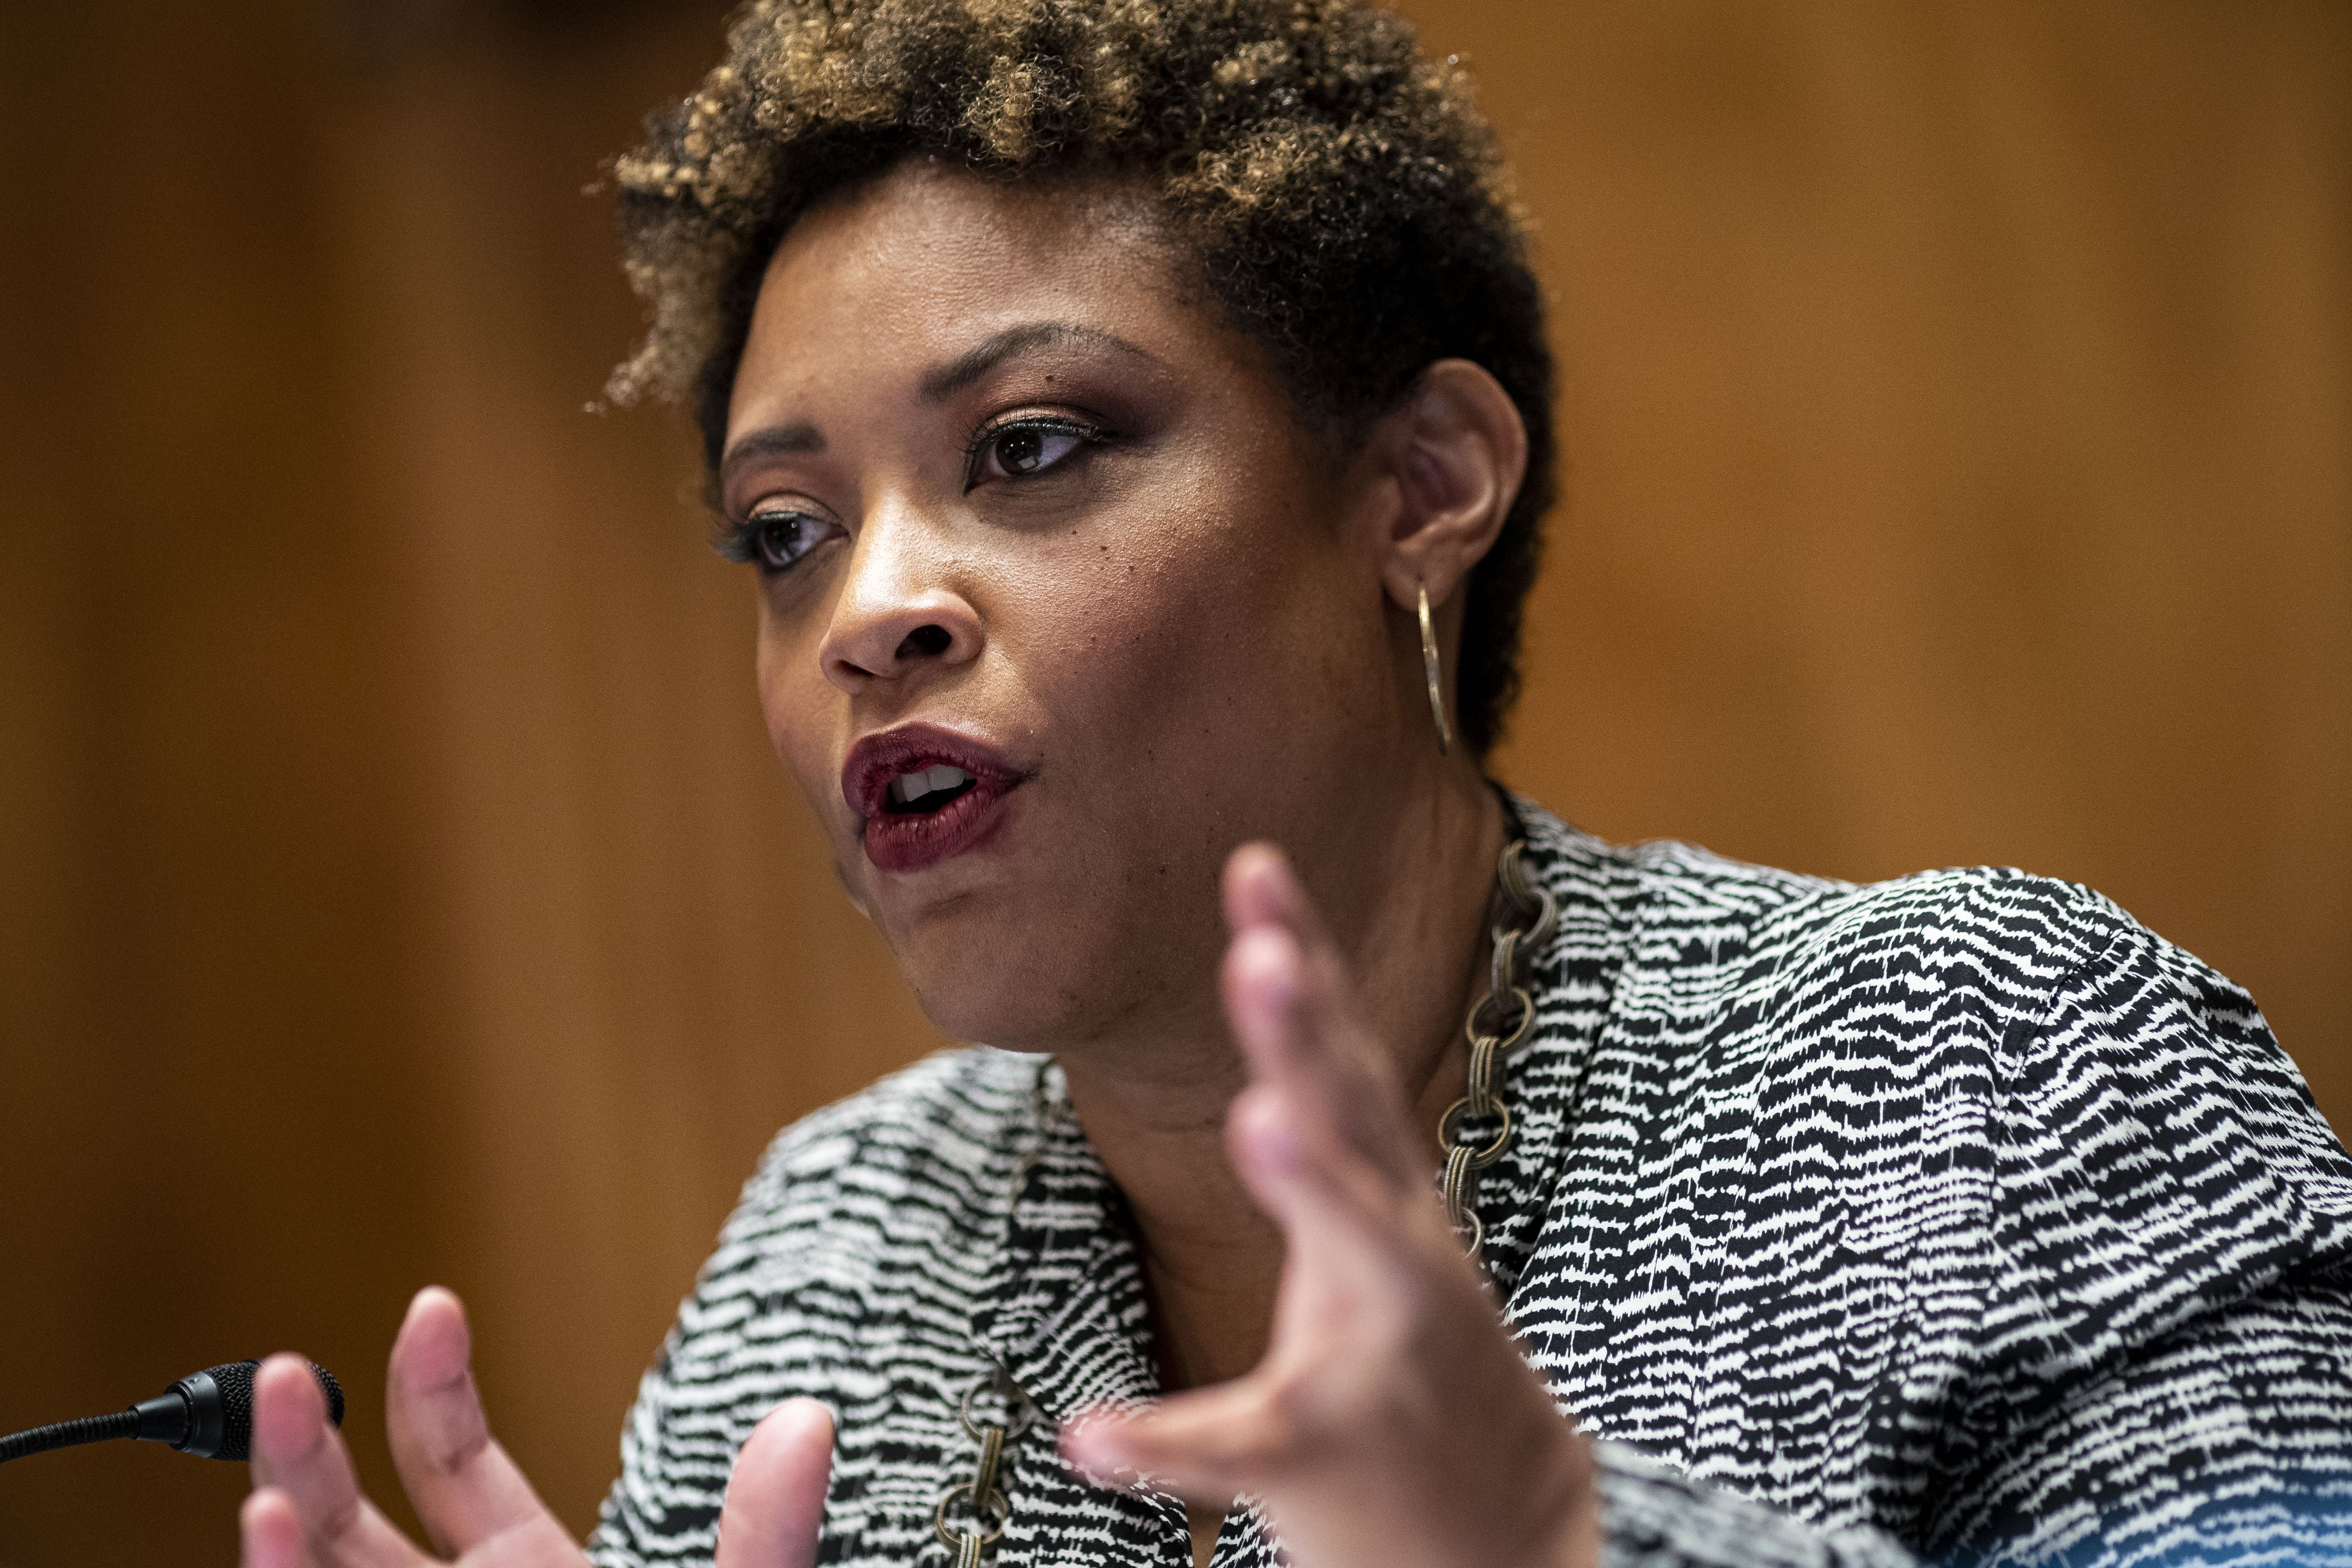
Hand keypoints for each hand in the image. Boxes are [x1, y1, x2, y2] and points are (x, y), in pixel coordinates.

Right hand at [240, 1287, 832, 1567]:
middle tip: (286, 1379)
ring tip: (262, 1505)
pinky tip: (269, 1564)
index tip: (431, 1306)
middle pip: (350, 1528)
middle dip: (306, 1451)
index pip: (454, 1466)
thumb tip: (808, 1420)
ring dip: (279, 1550)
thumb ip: (764, 1537)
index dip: (432, 1384)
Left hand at [1062, 845, 1599, 1567]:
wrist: (1501, 1536)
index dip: (1306, 957)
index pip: (1342, 1056)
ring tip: (1253, 1119)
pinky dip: (1170, 1442)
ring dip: (1311, 1181)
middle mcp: (1398, 1253)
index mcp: (1386, 1192)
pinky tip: (1091, 1437)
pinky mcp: (1336, 1451)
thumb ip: (1330, 1111)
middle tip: (1259, 957)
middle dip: (1311, 1040)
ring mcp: (1381, 1350)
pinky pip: (1248, 1442)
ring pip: (1360, 1253)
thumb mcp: (1381, 1220)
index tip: (1255, 864)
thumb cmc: (1413, 1354)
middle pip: (1358, 1125)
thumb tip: (1272, 961)